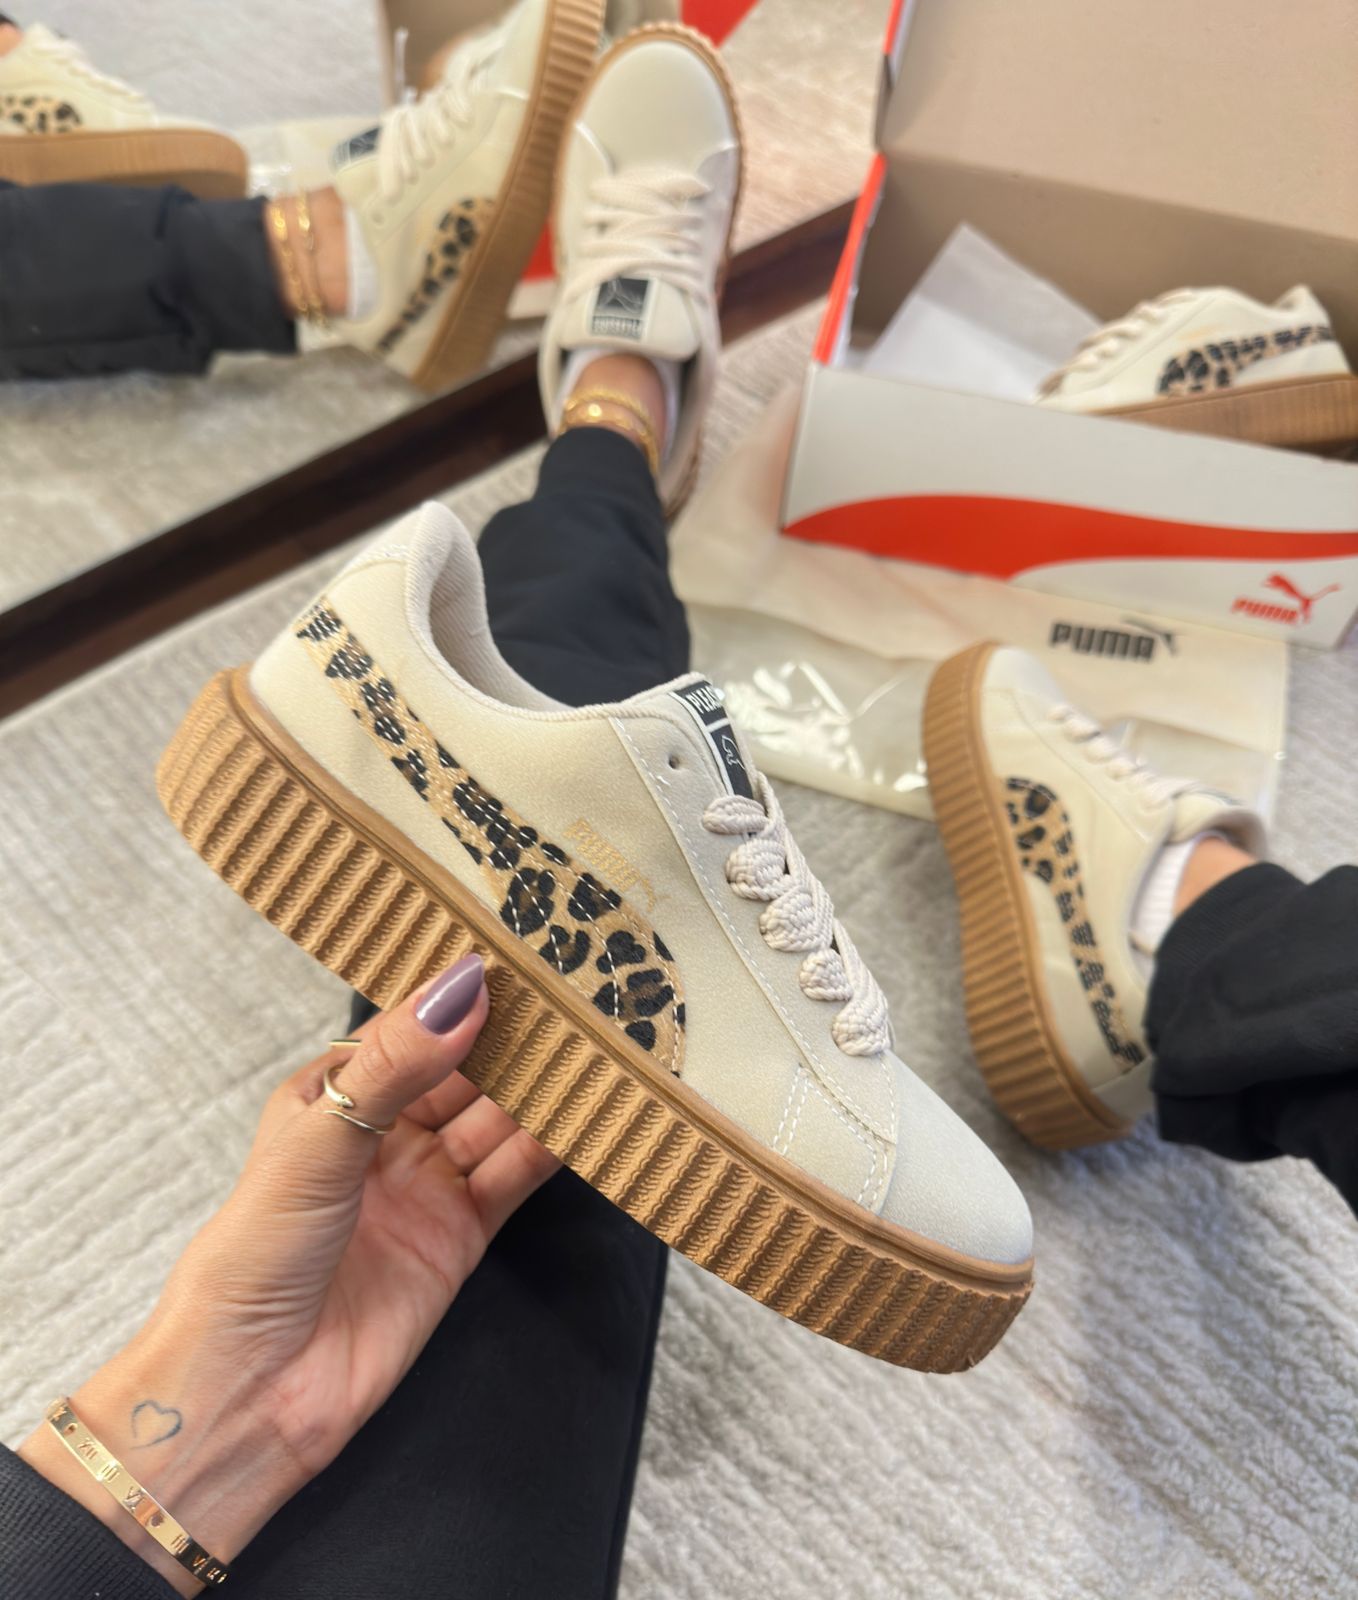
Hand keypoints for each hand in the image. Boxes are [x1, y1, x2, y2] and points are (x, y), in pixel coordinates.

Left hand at [21, 955, 557, 1593]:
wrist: (254, 1391)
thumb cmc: (253, 1256)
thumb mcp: (320, 1139)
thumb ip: (397, 1064)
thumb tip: (460, 988)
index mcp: (333, 1093)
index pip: (412, 1026)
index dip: (461, 994)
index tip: (520, 956)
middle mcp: (383, 1134)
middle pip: (466, 1069)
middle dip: (516, 1037)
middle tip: (578, 995)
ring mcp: (425, 1185)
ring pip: (498, 1118)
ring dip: (544, 1087)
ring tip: (598, 1045)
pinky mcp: (460, 1235)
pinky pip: (516, 1176)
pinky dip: (553, 1147)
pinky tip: (588, 1116)